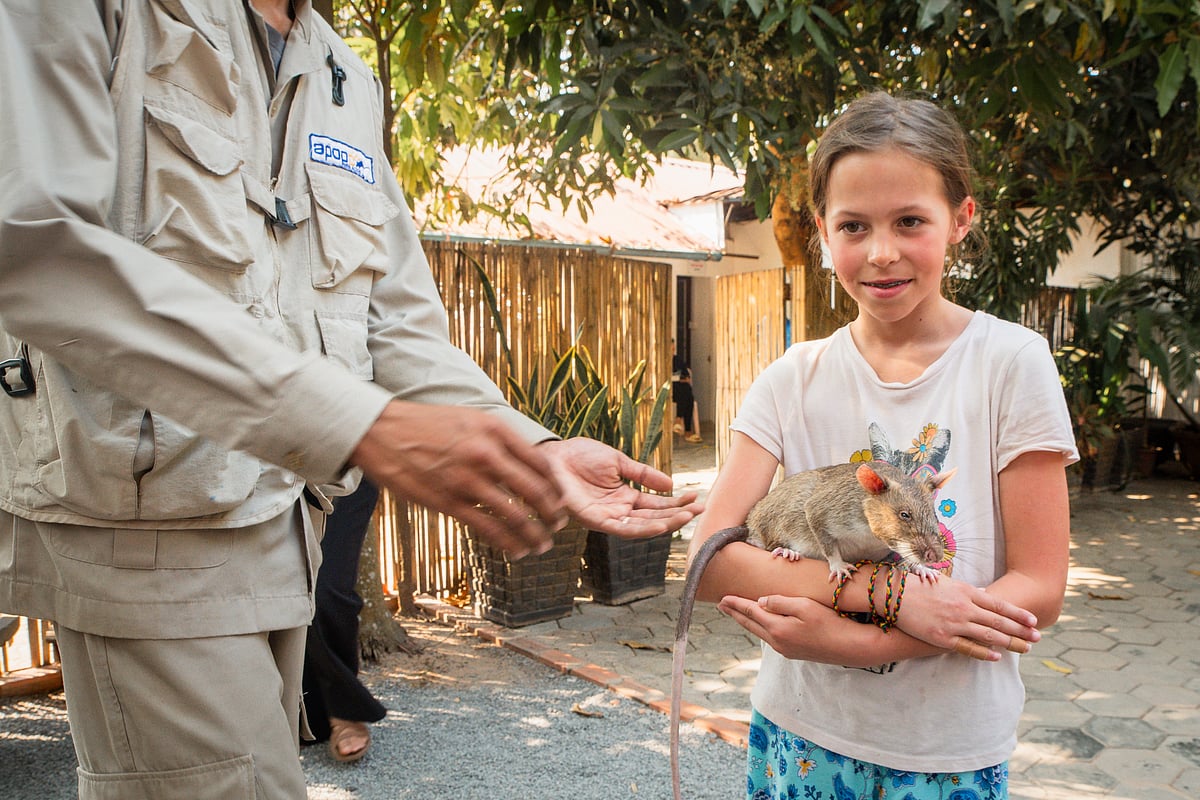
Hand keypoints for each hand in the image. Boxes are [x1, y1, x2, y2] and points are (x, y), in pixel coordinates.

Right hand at [349, 401, 567, 557]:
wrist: (383, 431)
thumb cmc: (427, 424)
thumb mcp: (469, 418)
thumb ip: (498, 438)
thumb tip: (526, 460)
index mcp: (494, 430)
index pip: (540, 461)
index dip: (556, 484)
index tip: (561, 497)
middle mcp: (486, 453)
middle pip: (534, 489)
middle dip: (553, 512)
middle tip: (559, 524)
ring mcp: (467, 479)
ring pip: (515, 514)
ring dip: (534, 534)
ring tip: (542, 544)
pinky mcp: (448, 502)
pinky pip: (488, 528)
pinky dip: (508, 543)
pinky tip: (516, 551)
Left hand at [538, 438, 702, 537]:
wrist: (553, 455)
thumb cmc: (580, 456)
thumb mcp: (618, 461)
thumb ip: (643, 473)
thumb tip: (671, 484)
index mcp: (625, 496)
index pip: (657, 504)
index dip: (677, 503)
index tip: (697, 498)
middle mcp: (618, 510)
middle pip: (653, 517)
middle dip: (677, 515)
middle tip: (699, 510)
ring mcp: (606, 517)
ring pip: (640, 526)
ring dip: (664, 524)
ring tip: (686, 518)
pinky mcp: (593, 520)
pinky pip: (620, 528)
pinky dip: (641, 529)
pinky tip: (659, 525)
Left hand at [718, 594, 898, 666]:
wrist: (851, 648)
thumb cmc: (830, 622)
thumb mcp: (805, 606)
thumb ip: (780, 603)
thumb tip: (760, 602)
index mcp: (777, 629)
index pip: (750, 612)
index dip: (736, 604)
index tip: (722, 597)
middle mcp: (778, 642)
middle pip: (750, 624)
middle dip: (735, 613)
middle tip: (721, 604)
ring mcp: (785, 649)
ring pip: (759, 632)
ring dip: (746, 621)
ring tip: (736, 613)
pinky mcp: (794, 652)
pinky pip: (770, 638)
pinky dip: (760, 628)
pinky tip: (761, 624)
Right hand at [894, 575, 1040, 660]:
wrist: (895, 595)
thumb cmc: (920, 586)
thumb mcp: (947, 583)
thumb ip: (967, 591)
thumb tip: (985, 594)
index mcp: (966, 592)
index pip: (999, 604)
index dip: (1018, 614)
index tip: (1034, 621)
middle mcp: (963, 608)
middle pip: (999, 621)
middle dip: (1020, 631)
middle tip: (1037, 638)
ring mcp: (954, 623)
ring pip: (988, 635)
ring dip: (1009, 643)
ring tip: (1025, 649)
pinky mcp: (942, 637)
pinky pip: (967, 647)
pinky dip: (984, 652)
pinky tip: (997, 657)